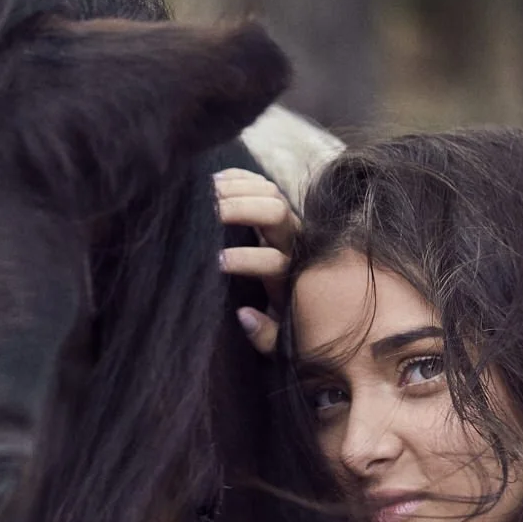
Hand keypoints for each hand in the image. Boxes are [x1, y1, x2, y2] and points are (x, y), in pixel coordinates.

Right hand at [215, 168, 296, 355]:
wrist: (315, 301)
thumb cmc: (291, 324)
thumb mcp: (283, 342)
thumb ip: (266, 336)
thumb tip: (243, 315)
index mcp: (294, 277)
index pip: (274, 261)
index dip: (247, 260)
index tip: (217, 263)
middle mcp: (295, 244)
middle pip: (275, 212)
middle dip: (241, 210)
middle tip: (210, 214)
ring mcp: (289, 224)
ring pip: (270, 193)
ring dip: (238, 189)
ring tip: (206, 193)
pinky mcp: (279, 211)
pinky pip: (264, 184)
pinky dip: (240, 178)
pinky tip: (215, 181)